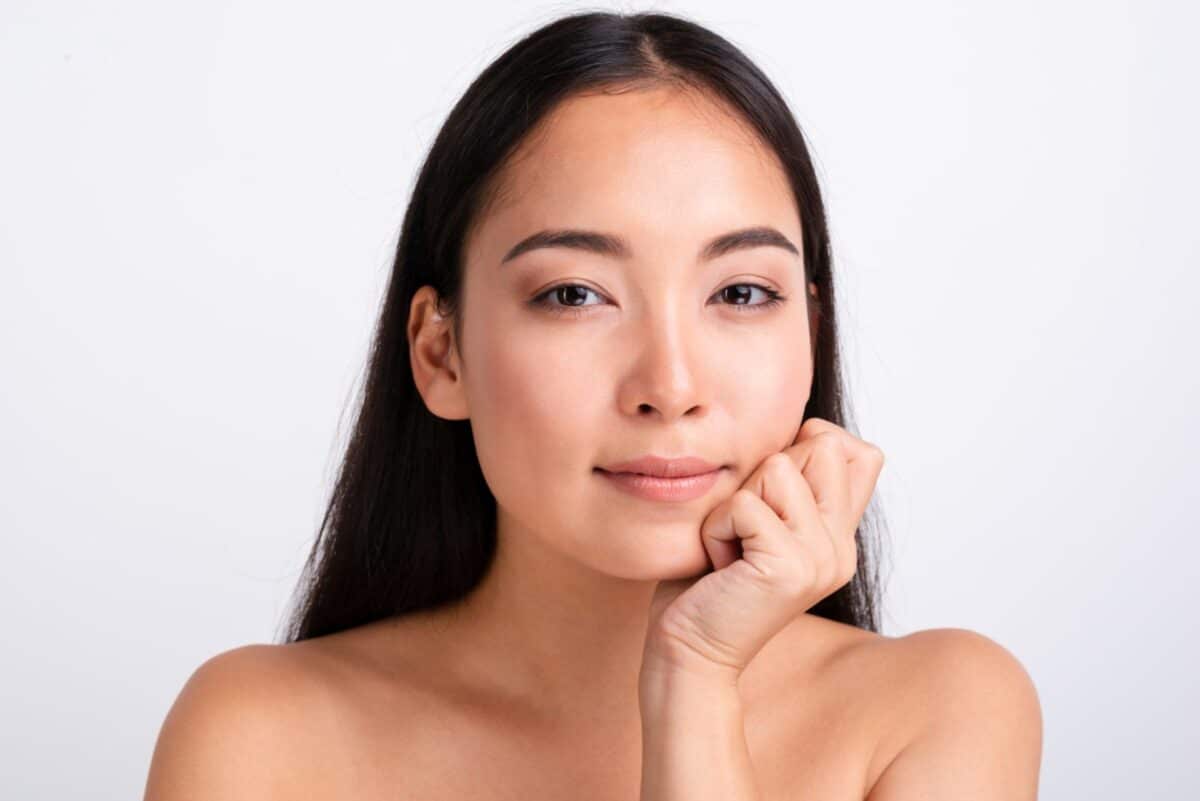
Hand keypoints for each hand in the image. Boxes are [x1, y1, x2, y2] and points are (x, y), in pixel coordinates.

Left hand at [641, 417, 883, 681]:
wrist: (690, 651)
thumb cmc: (708, 582)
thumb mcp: (756, 521)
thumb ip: (789, 484)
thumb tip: (809, 425)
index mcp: (840, 535)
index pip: (861, 453)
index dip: (810, 448)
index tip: (769, 494)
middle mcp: (842, 546)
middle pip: (821, 445)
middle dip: (762, 476)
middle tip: (744, 530)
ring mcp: (823, 557)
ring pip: (778, 468)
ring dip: (735, 503)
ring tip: (732, 547)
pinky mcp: (791, 567)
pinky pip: (744, 505)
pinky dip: (717, 528)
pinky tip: (720, 566)